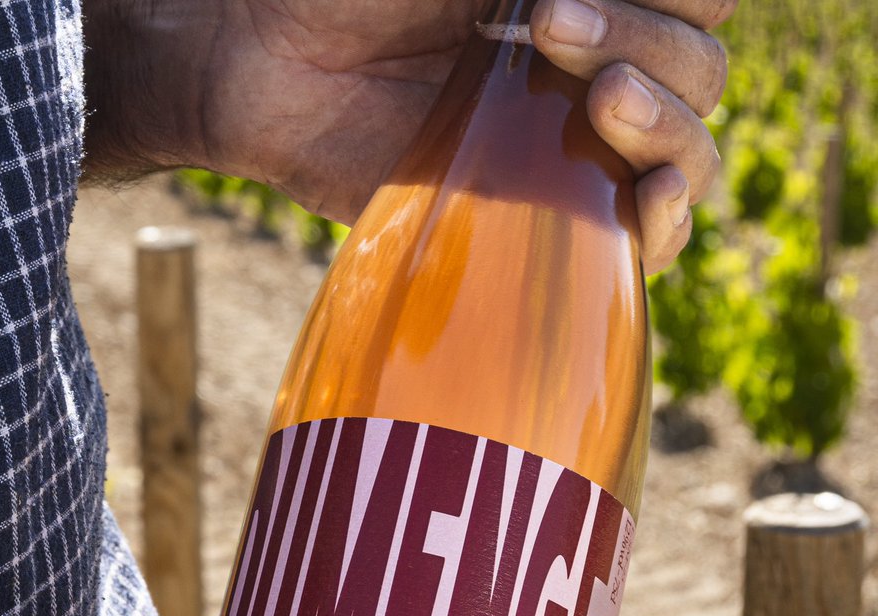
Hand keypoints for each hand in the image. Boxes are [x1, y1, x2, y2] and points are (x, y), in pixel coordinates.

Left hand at [84, 0, 734, 272]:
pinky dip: (663, 225)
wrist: (264, 63)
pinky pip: (637, 237)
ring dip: (667, 127)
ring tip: (600, 103)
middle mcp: (596, 65)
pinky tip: (647, 204)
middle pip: (700, 68)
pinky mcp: (539, 219)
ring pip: (688, 149)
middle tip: (548, 26)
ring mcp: (571, 145)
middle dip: (648, 42)